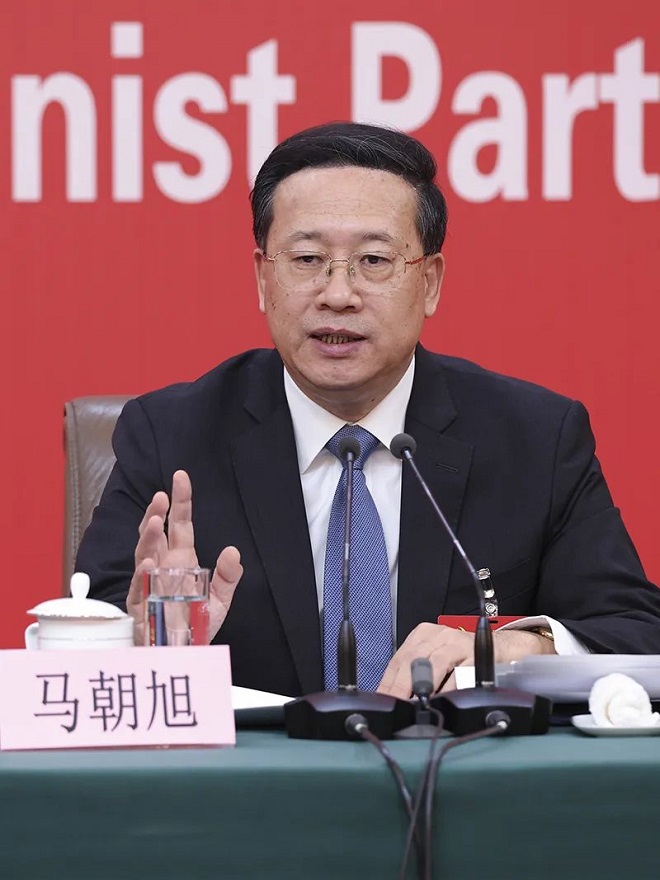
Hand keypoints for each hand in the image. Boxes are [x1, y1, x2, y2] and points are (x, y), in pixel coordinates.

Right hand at [126, 470, 242, 645]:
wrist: (179, 655)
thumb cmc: (193, 626)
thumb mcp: (219, 600)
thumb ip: (228, 576)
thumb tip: (233, 552)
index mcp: (182, 560)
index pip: (180, 525)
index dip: (181, 502)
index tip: (180, 478)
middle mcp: (164, 567)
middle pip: (157, 533)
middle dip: (157, 513)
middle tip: (162, 496)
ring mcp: (149, 583)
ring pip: (143, 554)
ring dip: (147, 537)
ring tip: (154, 521)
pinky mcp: (141, 605)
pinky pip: (139, 586)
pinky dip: (143, 574)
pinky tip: (148, 562)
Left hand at [377, 622, 554, 698]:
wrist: (503, 649)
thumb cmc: (465, 657)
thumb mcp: (436, 659)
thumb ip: (417, 674)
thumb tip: (396, 698)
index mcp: (425, 634)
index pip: (399, 658)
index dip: (389, 681)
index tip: (383, 700)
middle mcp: (440, 634)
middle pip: (413, 659)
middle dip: (402, 685)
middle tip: (396, 705)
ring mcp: (459, 642)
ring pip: (435, 663)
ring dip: (423, 686)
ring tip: (415, 704)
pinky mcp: (477, 654)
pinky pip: (460, 673)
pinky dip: (449, 689)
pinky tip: (442, 701)